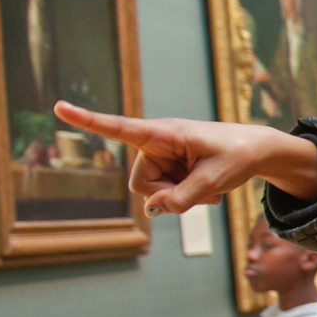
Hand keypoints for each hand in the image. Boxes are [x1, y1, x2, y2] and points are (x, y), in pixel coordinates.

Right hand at [52, 101, 316, 215]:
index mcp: (163, 133)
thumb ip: (183, 198)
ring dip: (180, 198)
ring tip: (207, 186)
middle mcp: (155, 143)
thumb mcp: (214, 180)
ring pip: (152, 193)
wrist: (257, 151)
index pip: (119, 128)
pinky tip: (205, 189)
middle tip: (203, 190)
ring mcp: (161, 157)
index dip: (87, 120)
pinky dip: (186, 198)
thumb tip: (153, 210)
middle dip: (168, 195)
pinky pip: (164, 195)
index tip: (60, 106)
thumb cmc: (238, 155)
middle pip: (141, 184)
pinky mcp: (167, 169)